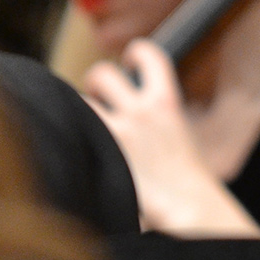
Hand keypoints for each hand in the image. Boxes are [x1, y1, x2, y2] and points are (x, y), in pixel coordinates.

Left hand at [84, 40, 259, 237]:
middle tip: (98, 96)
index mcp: (167, 102)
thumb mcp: (180, 136)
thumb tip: (135, 108)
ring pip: (79, 100)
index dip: (136, 52)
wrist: (189, 207)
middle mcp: (140, 110)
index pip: (148, 54)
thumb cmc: (189, 183)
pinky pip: (72, 127)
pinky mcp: (100, 152)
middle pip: (102, 73)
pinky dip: (70, 132)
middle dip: (96, 81)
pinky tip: (75, 141)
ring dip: (78, 108)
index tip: (130, 61)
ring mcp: (118, 131)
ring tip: (84, 121)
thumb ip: (157, 118)